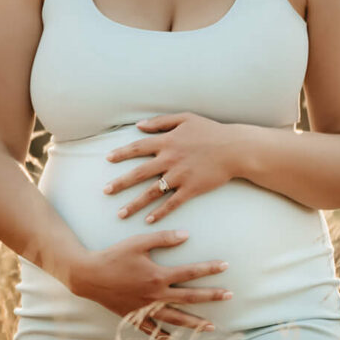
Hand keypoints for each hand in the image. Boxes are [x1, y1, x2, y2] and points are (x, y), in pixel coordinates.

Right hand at [67, 228, 231, 339]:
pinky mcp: (134, 316)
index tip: (226, 266)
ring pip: (175, 318)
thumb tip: (186, 235)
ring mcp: (145, 308)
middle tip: (230, 296)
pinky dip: (162, 335)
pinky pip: (151, 329)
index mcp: (158, 276)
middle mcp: (155, 295)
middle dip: (211, 297)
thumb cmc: (114, 256)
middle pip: (189, 298)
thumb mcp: (138, 242)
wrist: (88, 275)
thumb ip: (163, 238)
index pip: (191, 272)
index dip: (210, 268)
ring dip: (194, 323)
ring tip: (210, 328)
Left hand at [103, 112, 240, 224]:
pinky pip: (172, 203)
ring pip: (152, 192)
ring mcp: (180, 175)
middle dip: (120, 183)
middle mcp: (170, 159)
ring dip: (134, 204)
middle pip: (139, 173)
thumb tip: (138, 125)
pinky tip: (148, 221)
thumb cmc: (211, 131)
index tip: (107, 159)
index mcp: (167, 141)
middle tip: (105, 191)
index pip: (138, 147)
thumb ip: (161, 122)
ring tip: (120, 214)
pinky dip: (159, 213)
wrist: (235, 148)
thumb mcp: (185, 118)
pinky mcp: (191, 188)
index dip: (121, 153)